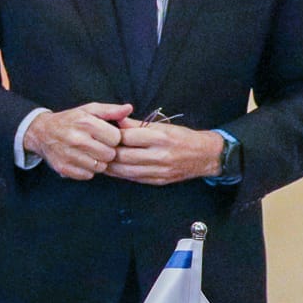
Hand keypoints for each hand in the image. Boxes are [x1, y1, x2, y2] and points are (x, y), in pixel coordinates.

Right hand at [24, 103, 130, 179]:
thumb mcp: (89, 110)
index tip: (106, 136)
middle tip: (99, 146)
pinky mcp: (63, 167)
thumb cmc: (70, 120)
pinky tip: (82, 160)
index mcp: (85, 122)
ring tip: (91, 153)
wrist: (41, 132)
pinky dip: (87, 170)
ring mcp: (68, 154)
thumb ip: (111, 110)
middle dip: (107, 151)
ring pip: (100, 167)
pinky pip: (88, 175)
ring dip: (98, 162)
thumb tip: (129, 108)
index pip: (116, 138)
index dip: (114, 138)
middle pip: (109, 154)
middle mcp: (76, 139)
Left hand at [108, 119, 225, 185]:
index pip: (127, 137)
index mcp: (160, 137)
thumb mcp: (163, 126)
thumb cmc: (182, 137)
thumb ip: (137, 124)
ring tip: (100, 159)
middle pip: (123, 155)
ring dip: (110, 166)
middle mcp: (160, 155)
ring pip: (125, 171)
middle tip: (97, 148)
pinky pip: (133, 178)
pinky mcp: (158, 181)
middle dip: (107, 152)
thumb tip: (115, 120)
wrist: (205, 155)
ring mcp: (159, 171)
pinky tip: (113, 168)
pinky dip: (120, 174)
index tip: (103, 134)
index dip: (112, 136)